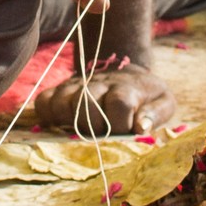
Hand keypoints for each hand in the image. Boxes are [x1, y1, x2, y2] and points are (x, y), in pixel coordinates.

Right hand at [32, 64, 178, 136]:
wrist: (123, 71)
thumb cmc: (144, 96)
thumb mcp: (162, 101)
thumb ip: (156, 114)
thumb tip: (141, 127)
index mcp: (127, 87)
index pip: (119, 102)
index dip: (121, 123)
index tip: (125, 131)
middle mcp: (99, 84)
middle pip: (86, 103)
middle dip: (94, 126)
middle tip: (101, 134)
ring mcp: (77, 85)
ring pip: (62, 103)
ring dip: (71, 122)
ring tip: (82, 130)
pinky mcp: (59, 90)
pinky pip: (43, 102)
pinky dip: (48, 115)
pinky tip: (62, 124)